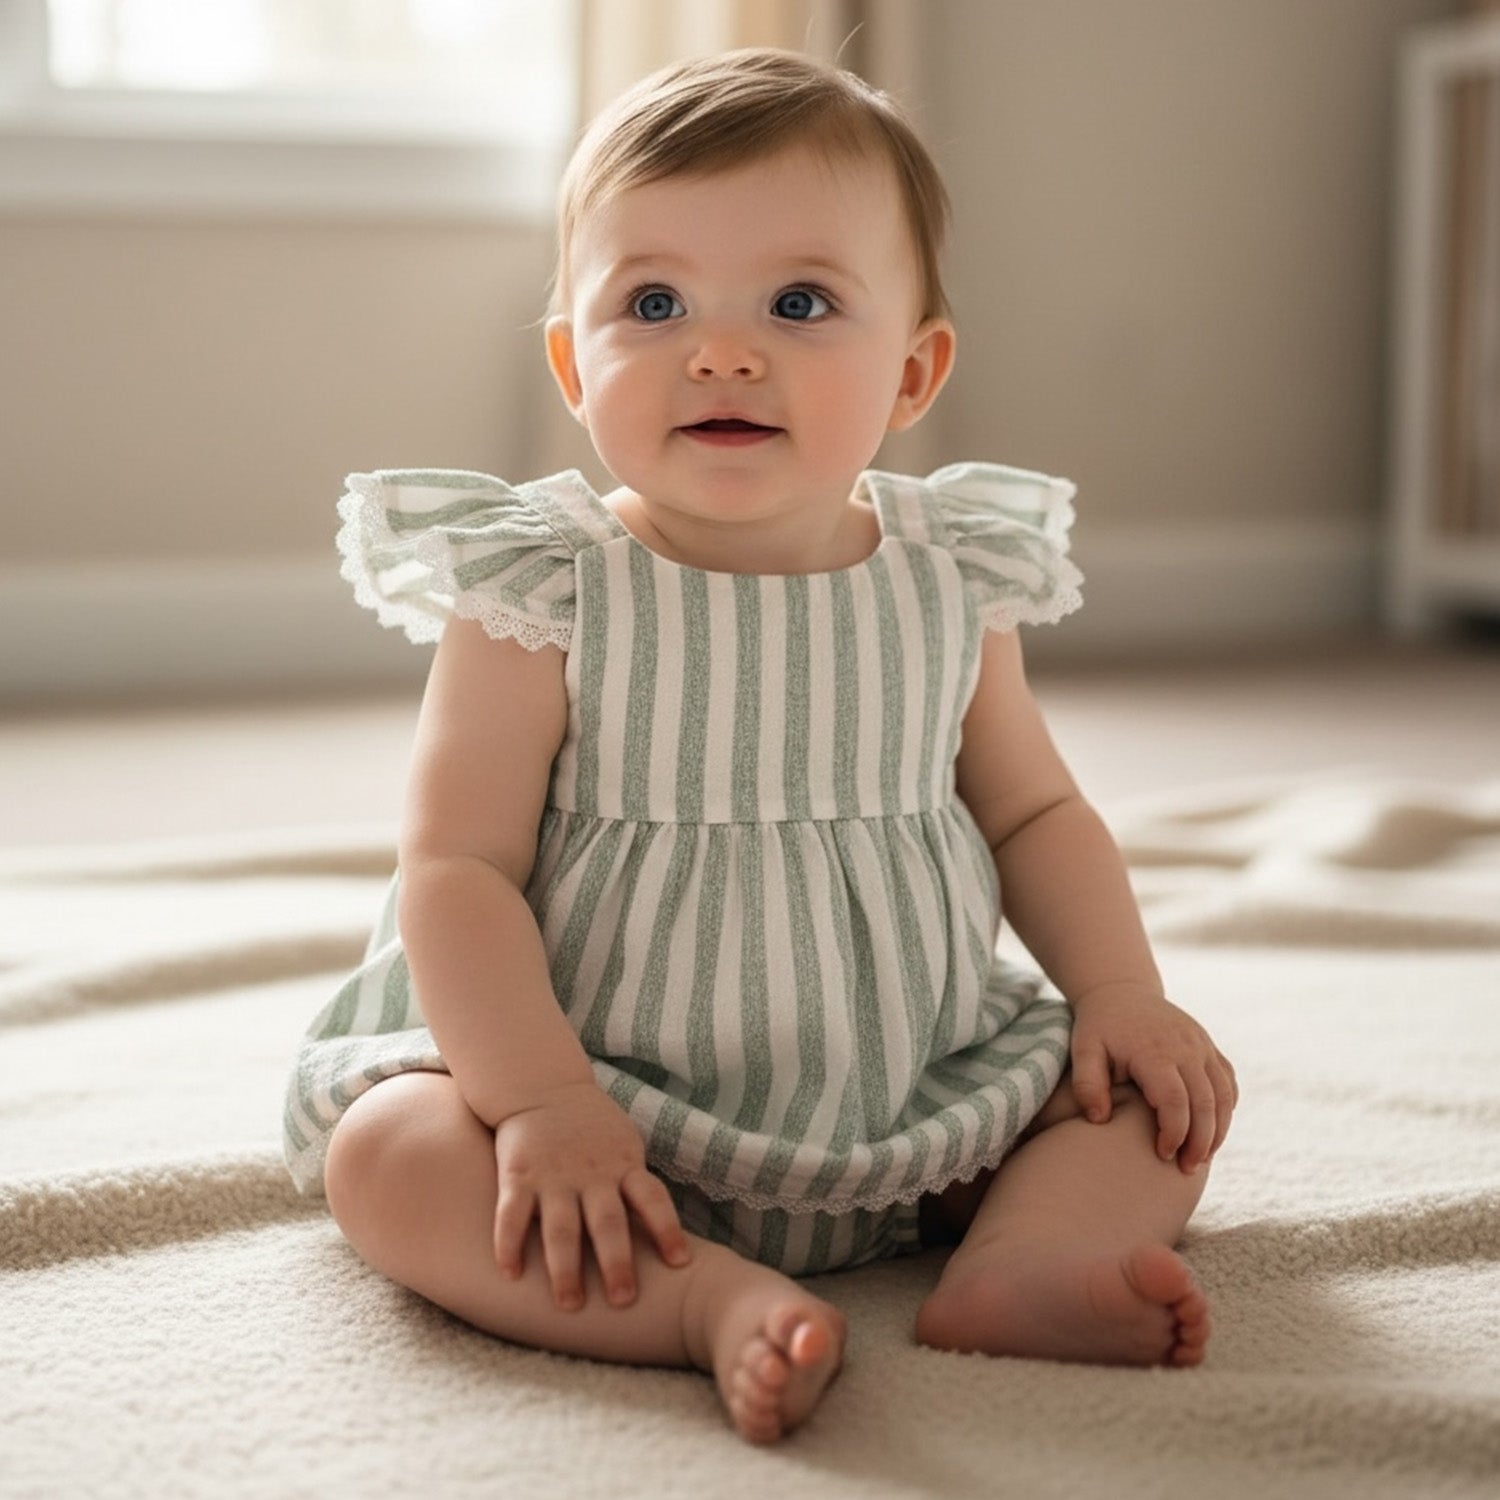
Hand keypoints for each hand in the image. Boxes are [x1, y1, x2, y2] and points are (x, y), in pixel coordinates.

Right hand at [491, 1081, 690, 1309]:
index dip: (668, 1229)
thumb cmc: (592, 1126)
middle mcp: (591, 1174)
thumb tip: (665, 1234)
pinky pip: (511, 1215)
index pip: (652, 1199)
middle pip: (608, 1222)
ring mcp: (553, 1176)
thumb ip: (636, 1183)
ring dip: (566, 1268)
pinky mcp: (518, 1175)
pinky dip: (509, 1245)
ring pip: (561, 1228)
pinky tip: (510, 1274)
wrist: (541, 1085)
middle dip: (617, 1262)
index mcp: (623, 1165)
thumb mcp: (624, 1144)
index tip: (681, 1262)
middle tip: (624, 1301)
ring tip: (569, 1304)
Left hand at [1068, 987, 1237, 1172]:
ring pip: (1224, 1095)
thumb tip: (1099, 1120)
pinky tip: (1212, 1132)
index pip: (1175, 1100)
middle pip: (1206, 1103)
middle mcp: (1186, 1047)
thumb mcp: (1083, 1051)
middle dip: (1201, 1141)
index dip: (1174, 1133)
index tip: (1162, 1155)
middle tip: (1187, 1169)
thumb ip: (1087, 1085)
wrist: (1121, 992)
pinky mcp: (1209, 1047)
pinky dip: (1225, 1110)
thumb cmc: (1099, 1028)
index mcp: (1154, 1050)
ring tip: (1201, 1159)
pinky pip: (1227, 1083)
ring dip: (1218, 1131)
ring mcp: (1202, 1045)